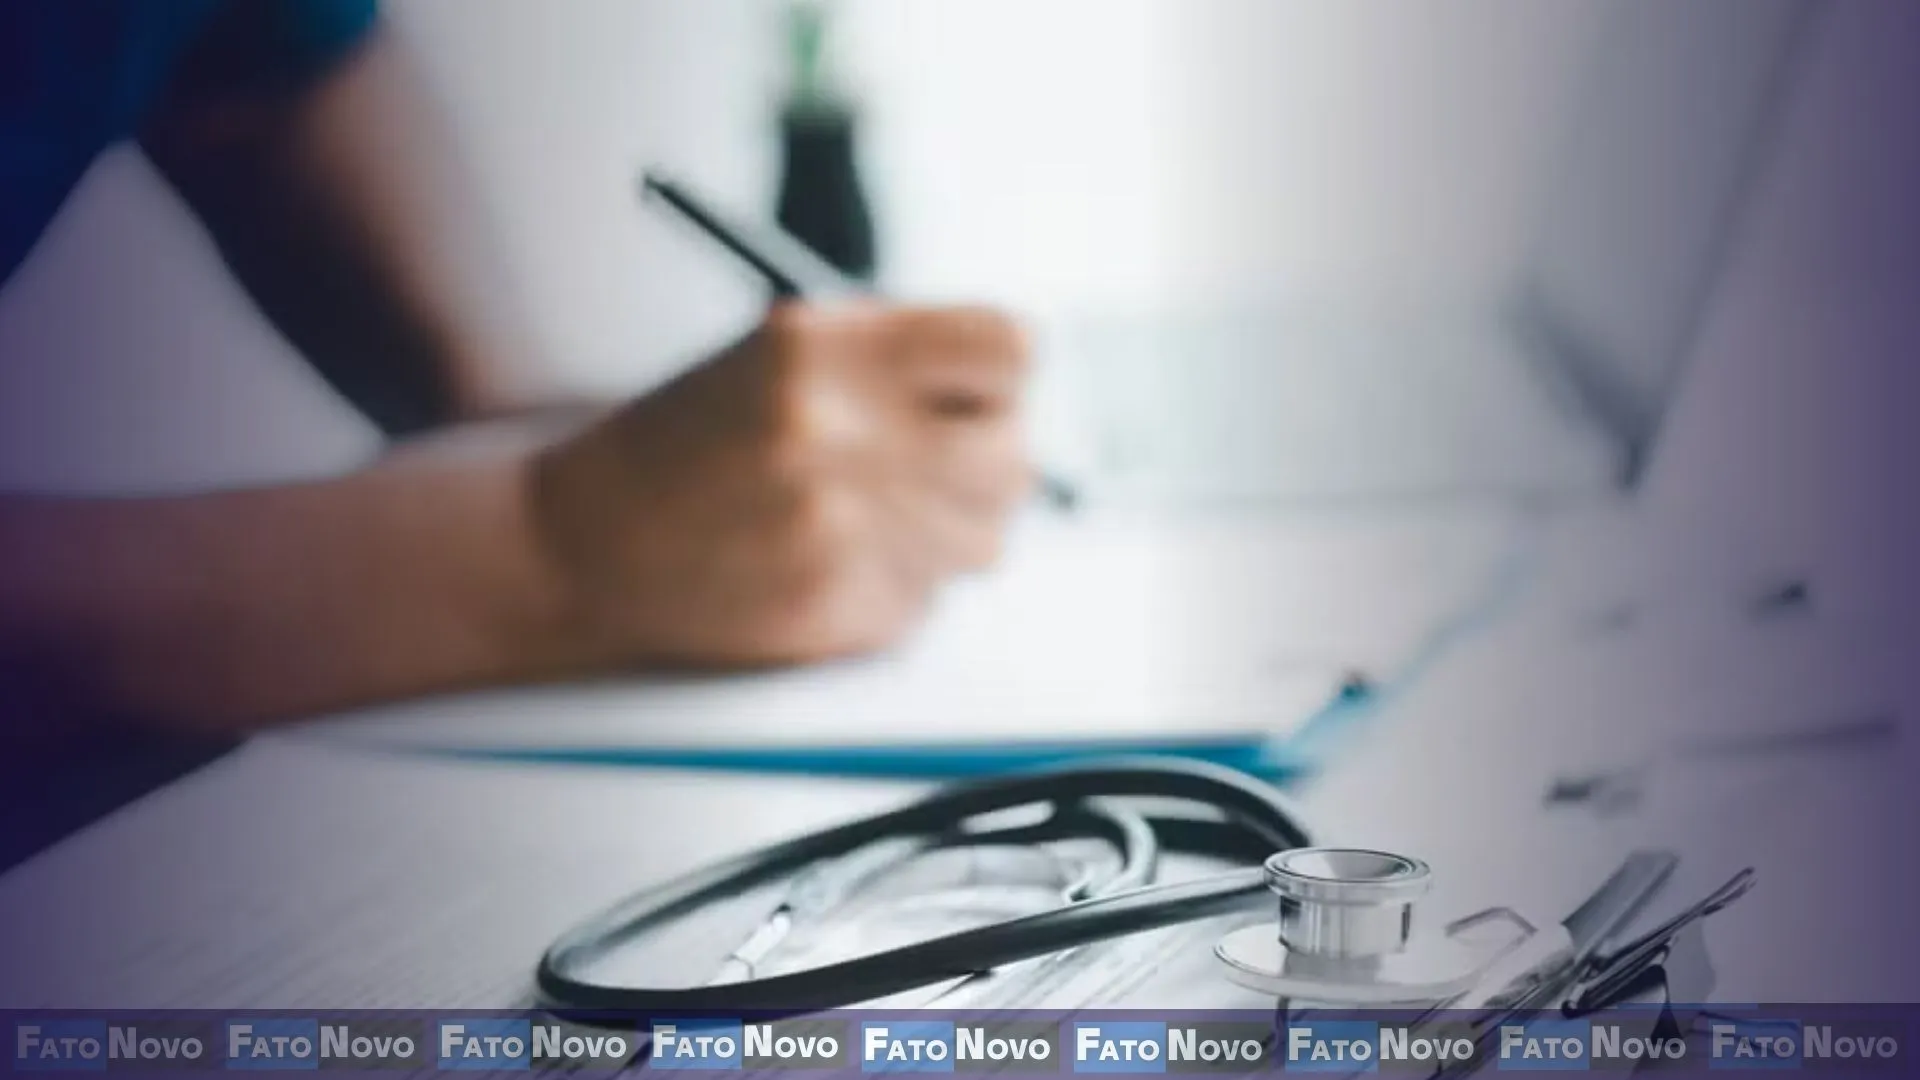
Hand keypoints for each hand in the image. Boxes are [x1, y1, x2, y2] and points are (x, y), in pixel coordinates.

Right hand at [526, 302, 1032, 667]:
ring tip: (872, 516)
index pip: (1007, 349)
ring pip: (985, 539)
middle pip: (1011, 455)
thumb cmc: (691, 443)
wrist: (584, 549)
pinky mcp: (838, 610)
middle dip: (988, 462)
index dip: (1001, 376)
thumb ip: (900, 360)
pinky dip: (898, 586)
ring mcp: (840, 529)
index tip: (980, 393)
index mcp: (824, 347)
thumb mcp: (782, 355)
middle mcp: (837, 431)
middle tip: (944, 465)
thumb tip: (1018, 393)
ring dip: (950, 532)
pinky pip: (928, 598)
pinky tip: (828, 564)